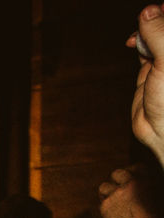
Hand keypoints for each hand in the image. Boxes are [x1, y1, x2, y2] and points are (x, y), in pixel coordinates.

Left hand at [98, 165, 163, 217]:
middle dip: (118, 179)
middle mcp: (128, 185)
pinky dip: (106, 205)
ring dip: (108, 191)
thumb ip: (145, 187)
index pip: (135, 167)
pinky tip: (113, 211)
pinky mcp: (104, 206)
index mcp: (144, 180)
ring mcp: (114, 195)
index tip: (131, 176)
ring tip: (114, 199)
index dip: (133, 171)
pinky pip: (101, 202)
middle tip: (120, 186)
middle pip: (117, 173)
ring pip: (104, 187)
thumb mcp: (156, 198)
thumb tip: (143, 184)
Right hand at [131, 5, 163, 165]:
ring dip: (146, 28)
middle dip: (157, 17)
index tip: (157, 8)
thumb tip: (149, 12)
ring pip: (156, 33)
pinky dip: (138, 41)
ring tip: (138, 34)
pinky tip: (132, 43)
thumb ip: (161, 35)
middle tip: (147, 15)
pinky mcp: (153, 68)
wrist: (163, 132)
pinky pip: (146, 46)